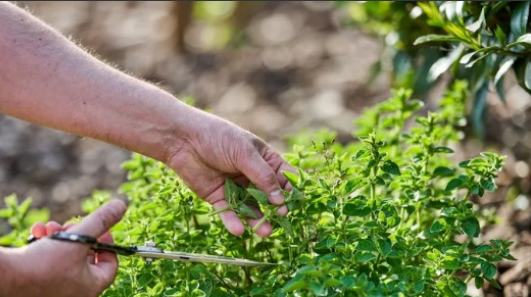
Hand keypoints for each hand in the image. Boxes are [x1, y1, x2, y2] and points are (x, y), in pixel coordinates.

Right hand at [1, 200, 125, 296]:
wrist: (4, 277)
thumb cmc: (43, 264)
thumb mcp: (79, 237)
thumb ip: (101, 220)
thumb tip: (120, 206)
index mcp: (90, 287)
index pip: (110, 265)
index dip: (108, 243)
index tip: (100, 229)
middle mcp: (74, 292)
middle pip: (86, 257)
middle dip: (78, 235)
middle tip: (70, 225)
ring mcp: (55, 289)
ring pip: (66, 255)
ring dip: (60, 236)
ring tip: (50, 228)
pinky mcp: (38, 283)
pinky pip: (49, 260)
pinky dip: (46, 244)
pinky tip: (38, 232)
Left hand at [168, 110, 294, 237]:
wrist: (183, 139)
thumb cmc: (218, 138)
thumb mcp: (245, 153)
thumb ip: (263, 177)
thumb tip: (280, 199)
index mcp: (263, 159)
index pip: (283, 176)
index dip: (290, 189)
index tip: (295, 203)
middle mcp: (251, 174)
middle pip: (268, 196)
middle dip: (275, 208)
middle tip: (281, 218)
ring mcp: (235, 187)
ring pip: (250, 208)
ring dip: (257, 220)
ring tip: (265, 232)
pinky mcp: (218, 197)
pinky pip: (228, 212)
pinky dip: (234, 222)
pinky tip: (240, 230)